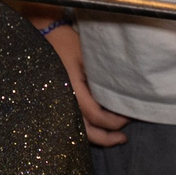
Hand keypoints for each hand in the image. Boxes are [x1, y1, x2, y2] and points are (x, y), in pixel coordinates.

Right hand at [44, 23, 129, 147]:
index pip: (96, 116)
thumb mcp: (89, 59)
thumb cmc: (68, 44)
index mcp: (72, 91)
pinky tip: (97, 129)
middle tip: (123, 138)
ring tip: (113, 138)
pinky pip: (73, 124)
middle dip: (107, 138)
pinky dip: (87, 130)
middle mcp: (63, 103)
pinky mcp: (57, 104)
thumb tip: (123, 97)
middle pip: (87, 133)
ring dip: (97, 138)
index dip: (114, 121)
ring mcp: (58, 105)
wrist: (46, 37)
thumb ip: (103, 79)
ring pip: (78, 132)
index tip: (129, 116)